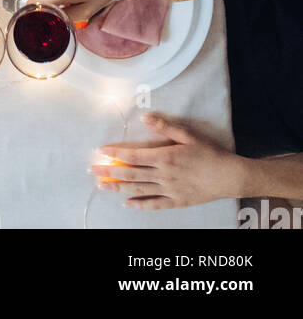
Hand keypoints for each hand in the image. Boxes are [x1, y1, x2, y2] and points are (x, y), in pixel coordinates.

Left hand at [92, 114, 244, 208]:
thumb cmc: (209, 153)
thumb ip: (164, 126)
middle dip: (109, 172)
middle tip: (92, 171)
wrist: (229, 176)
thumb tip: (145, 117)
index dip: (115, 154)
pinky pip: (153, 205)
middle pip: (130, 175)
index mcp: (164, 157)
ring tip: (102, 186)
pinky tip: (127, 203)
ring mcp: (169, 191)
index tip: (100, 152)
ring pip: (138, 190)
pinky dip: (139, 204)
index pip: (133, 156)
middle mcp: (163, 175)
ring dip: (118, 188)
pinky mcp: (176, 202)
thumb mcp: (188, 134)